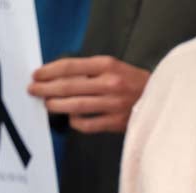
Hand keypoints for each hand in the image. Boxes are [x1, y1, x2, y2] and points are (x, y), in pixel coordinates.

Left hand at [28, 56, 148, 133]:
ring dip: (56, 105)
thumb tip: (61, 78)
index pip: (71, 66)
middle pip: (69, 86)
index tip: (37, 75)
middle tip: (33, 90)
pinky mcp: (116, 122)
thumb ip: (91, 71)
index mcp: (108, 65)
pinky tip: (71, 119)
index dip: (49, 71)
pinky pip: (88, 124)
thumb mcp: (116, 68)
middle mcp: (110, 83)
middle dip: (46, 88)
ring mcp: (113, 104)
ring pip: (76, 105)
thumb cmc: (135, 84)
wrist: (162, 99)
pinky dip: (76, 121)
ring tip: (47, 104)